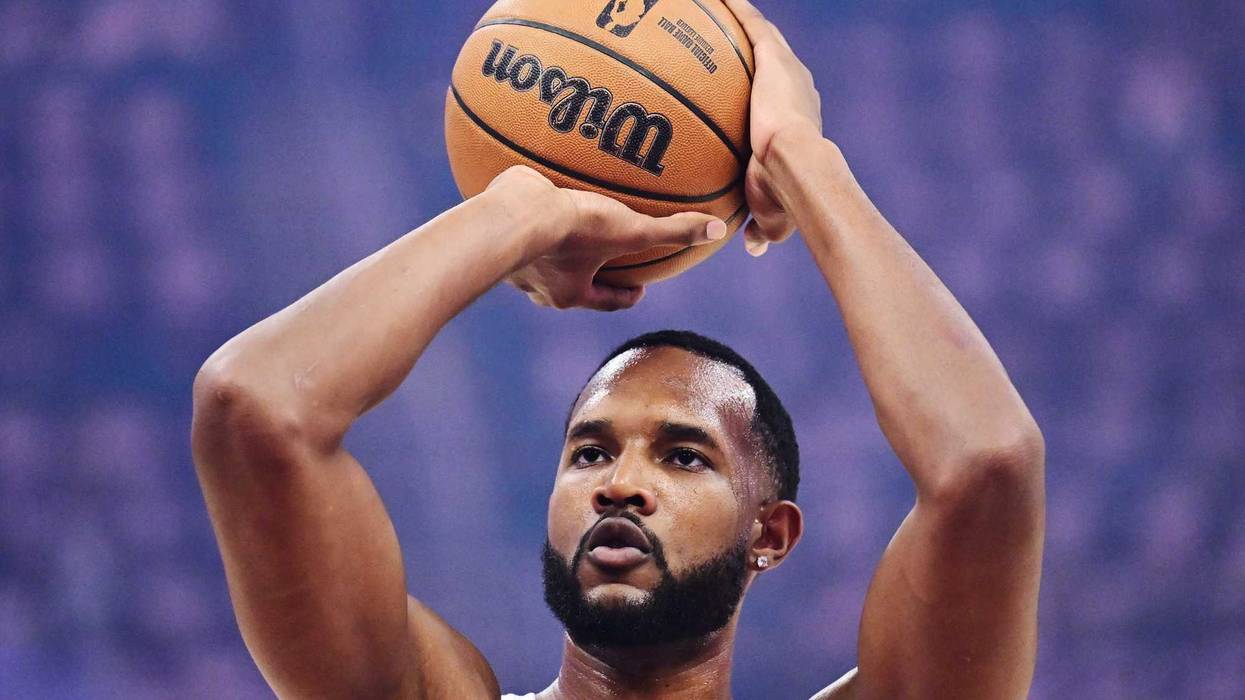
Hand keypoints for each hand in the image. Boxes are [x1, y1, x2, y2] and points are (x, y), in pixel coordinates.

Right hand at [488, 166, 726, 311]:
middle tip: (602, 252)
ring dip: (550, 242)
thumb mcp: (630, 231)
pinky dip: (523, 209)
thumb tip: (717, 230)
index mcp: (569, 293)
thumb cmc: (572, 231)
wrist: (510, 217)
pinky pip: (511, 219)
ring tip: (561, 219)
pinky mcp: (494, 229)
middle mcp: (539, 283)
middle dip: (586, 269)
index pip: (606, 301)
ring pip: (537, 254)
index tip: (639, 288)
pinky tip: (530, 183)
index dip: (625, 295)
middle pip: (570, 280)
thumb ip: (672, 231)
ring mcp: (513, 259)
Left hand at [722, 0, 822, 256]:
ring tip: (719, 12)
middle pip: (774, 66)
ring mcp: (787, 71)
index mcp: (799, 122)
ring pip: (762, 40)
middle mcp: (799, 90)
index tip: (752, 99)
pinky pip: (751, 26)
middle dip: (757, 57)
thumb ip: (761, 228)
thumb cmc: (786, 194)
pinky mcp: (774, 57)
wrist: (795, 167)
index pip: (780, 104)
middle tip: (732, 53)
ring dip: (743, 26)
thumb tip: (753, 248)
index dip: (768, 99)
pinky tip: (719, 0)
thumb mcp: (770, 214)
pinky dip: (736, 12)